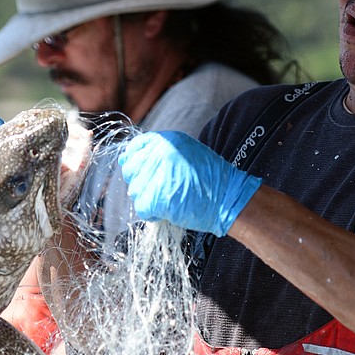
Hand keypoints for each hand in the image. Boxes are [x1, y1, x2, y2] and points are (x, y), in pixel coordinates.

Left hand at [117, 131, 260, 236]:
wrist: (229, 198)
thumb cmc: (209, 179)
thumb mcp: (185, 153)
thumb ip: (158, 153)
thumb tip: (125, 159)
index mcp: (167, 140)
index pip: (134, 149)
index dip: (136, 165)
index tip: (148, 175)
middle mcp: (161, 152)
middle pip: (131, 171)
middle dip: (143, 184)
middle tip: (165, 190)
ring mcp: (159, 173)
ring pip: (135, 191)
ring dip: (149, 200)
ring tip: (172, 199)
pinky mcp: (158, 196)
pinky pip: (142, 209)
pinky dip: (153, 215)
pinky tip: (170, 211)